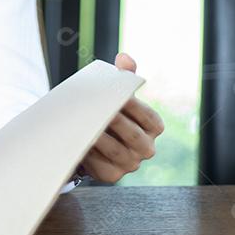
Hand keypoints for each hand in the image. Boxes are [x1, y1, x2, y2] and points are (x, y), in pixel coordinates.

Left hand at [76, 53, 164, 183]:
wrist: (95, 140)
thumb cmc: (112, 112)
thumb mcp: (120, 95)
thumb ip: (124, 76)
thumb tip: (124, 58)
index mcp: (154, 127)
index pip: (149, 117)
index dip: (134, 107)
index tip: (118, 97)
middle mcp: (147, 148)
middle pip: (134, 135)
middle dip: (116, 122)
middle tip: (100, 110)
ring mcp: (131, 164)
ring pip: (117, 151)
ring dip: (100, 137)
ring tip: (86, 124)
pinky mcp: (112, 176)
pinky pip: (101, 166)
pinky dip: (90, 154)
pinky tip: (80, 141)